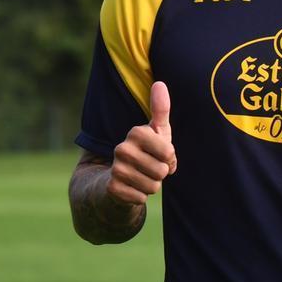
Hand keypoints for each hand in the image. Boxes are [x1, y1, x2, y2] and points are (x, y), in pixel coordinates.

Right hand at [106, 81, 177, 205]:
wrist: (117, 179)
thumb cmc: (146, 152)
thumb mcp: (157, 130)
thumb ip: (161, 109)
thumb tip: (160, 83)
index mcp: (136, 133)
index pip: (169, 153)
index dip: (170, 158)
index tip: (160, 154)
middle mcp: (122, 148)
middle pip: (162, 171)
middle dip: (161, 174)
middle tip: (150, 168)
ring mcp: (115, 168)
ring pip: (153, 186)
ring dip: (152, 185)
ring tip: (142, 177)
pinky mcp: (111, 188)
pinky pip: (141, 198)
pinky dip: (141, 197)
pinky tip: (132, 188)